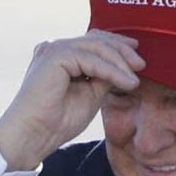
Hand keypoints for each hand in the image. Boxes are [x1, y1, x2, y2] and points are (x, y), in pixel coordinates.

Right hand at [0, 30, 144, 169]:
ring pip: (95, 47)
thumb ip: (104, 78)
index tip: (136, 57)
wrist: (34, 136)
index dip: (116, 46)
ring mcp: (53, 50)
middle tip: (141, 64)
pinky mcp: (54, 56)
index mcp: (60, 57)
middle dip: (121, 51)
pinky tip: (125, 82)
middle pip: (95, 39)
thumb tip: (125, 69)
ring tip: (134, 80)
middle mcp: (55, 49)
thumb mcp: (90, 95)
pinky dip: (110, 70)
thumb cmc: (57, 121)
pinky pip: (89, 59)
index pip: (92, 42)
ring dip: (119, 63)